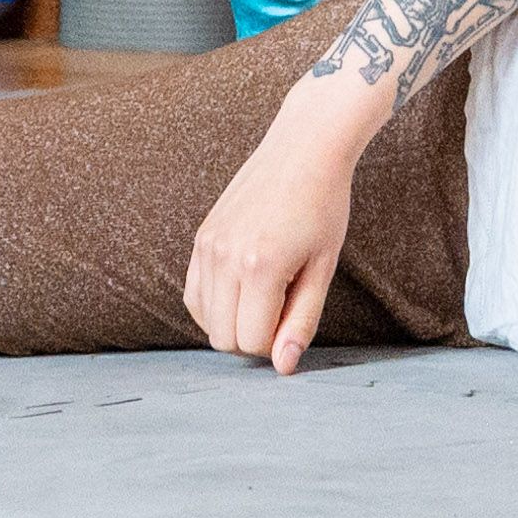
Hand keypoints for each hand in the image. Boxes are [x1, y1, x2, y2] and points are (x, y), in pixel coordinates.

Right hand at [185, 94, 367, 372]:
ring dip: (233, 321)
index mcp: (260, 267)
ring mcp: (206, 247)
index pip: (252, 342)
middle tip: (283, 305)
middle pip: (224, 338)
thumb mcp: (322, 268)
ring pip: (205, 321)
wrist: (303, 150)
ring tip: (265, 292)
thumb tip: (283, 366)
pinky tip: (243, 287)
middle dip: (253, 336)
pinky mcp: (200, 238)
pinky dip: (214, 305)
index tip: (295, 314)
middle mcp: (224, 258)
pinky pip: (193, 295)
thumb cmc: (323, 207)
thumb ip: (302, 320)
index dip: (277, 342)